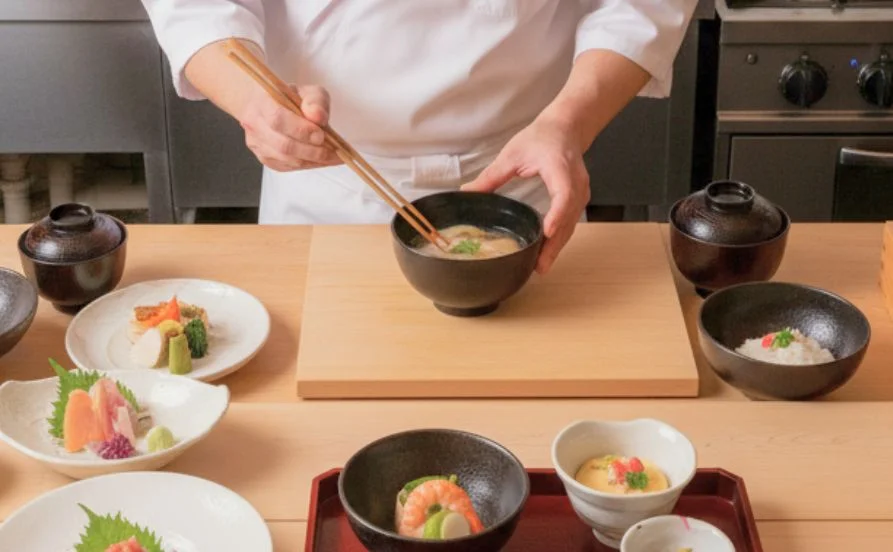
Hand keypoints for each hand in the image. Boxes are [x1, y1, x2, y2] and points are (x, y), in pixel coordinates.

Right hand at [238, 84, 341, 171]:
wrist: (268, 106)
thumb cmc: (288, 97)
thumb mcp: (307, 90)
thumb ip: (316, 100)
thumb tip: (318, 117)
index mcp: (261, 102)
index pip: (278, 119)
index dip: (301, 130)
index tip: (321, 134)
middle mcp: (254, 124)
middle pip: (283, 145)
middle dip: (312, 150)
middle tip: (334, 150)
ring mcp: (256, 144)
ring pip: (286, 159)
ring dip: (313, 160)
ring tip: (334, 157)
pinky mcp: (264, 158)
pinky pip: (287, 166)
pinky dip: (308, 165)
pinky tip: (322, 160)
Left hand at [461, 115, 589, 273]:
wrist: (566, 128)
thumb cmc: (542, 138)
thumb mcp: (513, 154)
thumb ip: (491, 176)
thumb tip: (467, 192)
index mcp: (560, 168)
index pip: (564, 195)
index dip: (557, 215)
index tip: (547, 232)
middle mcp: (576, 183)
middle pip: (568, 218)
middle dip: (555, 244)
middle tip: (540, 266)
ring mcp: (580, 193)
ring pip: (571, 224)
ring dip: (557, 246)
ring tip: (541, 266)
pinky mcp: (578, 199)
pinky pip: (570, 222)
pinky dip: (560, 238)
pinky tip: (547, 252)